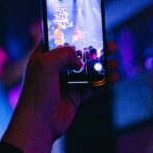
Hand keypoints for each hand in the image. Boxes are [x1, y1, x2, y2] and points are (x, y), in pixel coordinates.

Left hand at [2, 40, 118, 152]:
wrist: (39, 124)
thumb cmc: (37, 94)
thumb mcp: (46, 64)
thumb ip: (64, 53)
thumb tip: (79, 58)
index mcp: (42, 58)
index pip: (57, 40)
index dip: (71, 33)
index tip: (88, 27)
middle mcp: (53, 70)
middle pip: (77, 54)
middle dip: (94, 49)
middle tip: (110, 46)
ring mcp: (64, 84)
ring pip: (87, 70)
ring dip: (102, 66)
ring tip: (116, 63)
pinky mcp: (74, 97)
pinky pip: (91, 86)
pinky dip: (103, 82)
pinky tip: (114, 78)